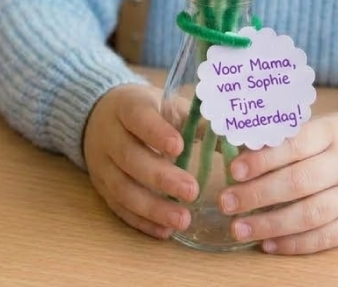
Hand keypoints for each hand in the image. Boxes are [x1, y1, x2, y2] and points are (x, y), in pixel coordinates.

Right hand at [83, 84, 198, 239]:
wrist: (99, 116)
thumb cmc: (147, 112)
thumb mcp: (168, 107)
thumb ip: (197, 122)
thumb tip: (238, 139)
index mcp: (127, 107)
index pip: (138, 118)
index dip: (156, 133)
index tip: (179, 147)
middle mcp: (110, 136)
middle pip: (130, 157)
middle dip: (161, 177)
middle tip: (192, 191)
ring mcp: (102, 164)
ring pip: (122, 188)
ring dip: (153, 208)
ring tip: (183, 220)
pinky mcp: (101, 187)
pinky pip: (119, 207)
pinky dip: (142, 221)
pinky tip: (165, 230)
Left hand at [219, 112, 337, 253]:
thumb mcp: (323, 127)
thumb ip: (287, 138)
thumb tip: (241, 150)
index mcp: (333, 133)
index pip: (296, 145)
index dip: (264, 159)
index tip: (234, 170)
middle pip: (299, 182)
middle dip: (258, 195)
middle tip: (226, 202)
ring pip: (311, 214)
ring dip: (271, 225)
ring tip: (239, 229)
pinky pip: (326, 238)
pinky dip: (295, 244)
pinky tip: (269, 244)